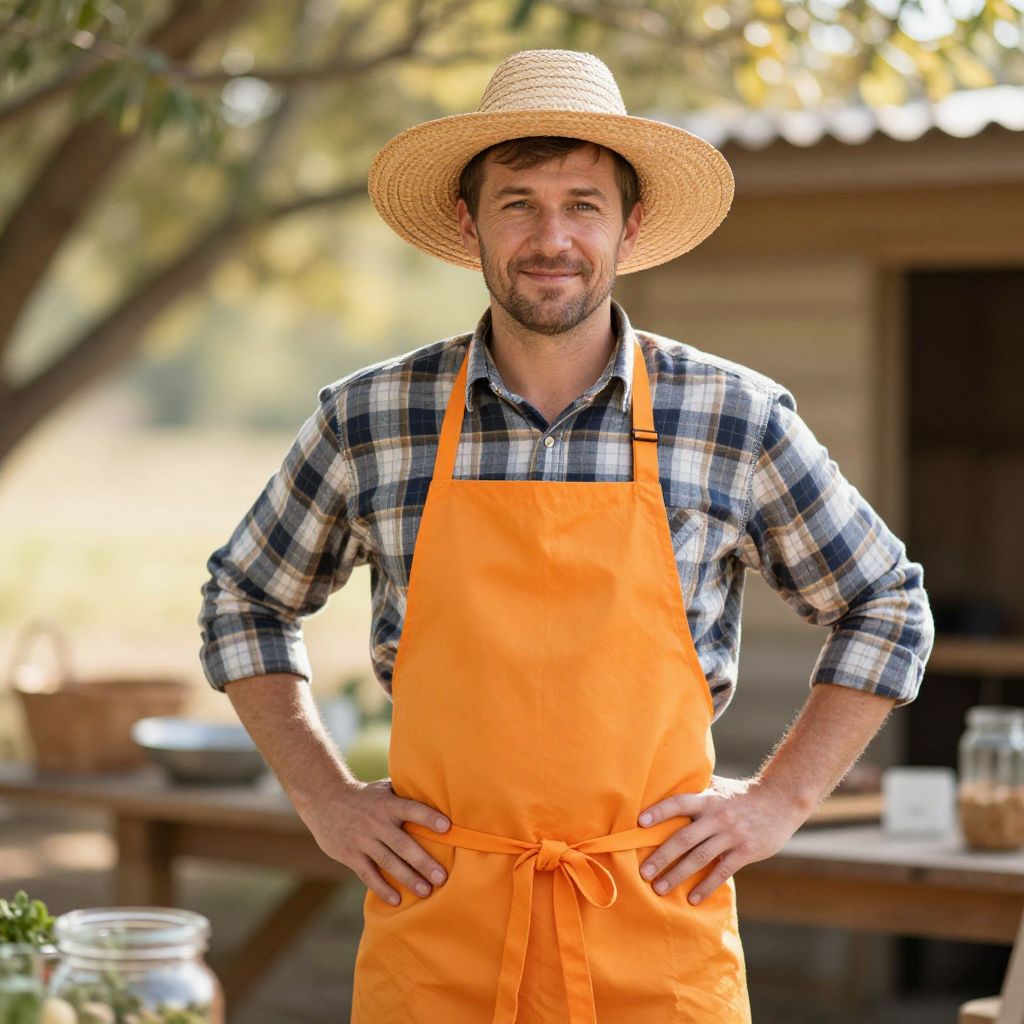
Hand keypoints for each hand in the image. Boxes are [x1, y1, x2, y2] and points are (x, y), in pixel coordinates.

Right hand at [301, 777, 451, 905]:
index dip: (428, 817)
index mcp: (388, 804)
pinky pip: (368, 875)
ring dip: (408, 878)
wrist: (324, 800)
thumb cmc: (364, 796)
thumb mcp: (383, 789)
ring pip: (388, 862)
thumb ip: (405, 794)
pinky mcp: (350, 855)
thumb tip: (437, 793)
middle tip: (442, 877)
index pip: (411, 809)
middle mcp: (376, 822)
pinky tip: (396, 900)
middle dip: (423, 862)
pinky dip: (382, 888)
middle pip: (402, 844)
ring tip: (426, 891)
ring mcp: (362, 840)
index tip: (447, 828)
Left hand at [636, 775, 806, 904]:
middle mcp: (717, 817)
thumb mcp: (718, 786)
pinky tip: (692, 899)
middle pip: (684, 837)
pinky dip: (706, 887)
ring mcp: (731, 835)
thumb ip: (696, 790)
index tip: (639, 823)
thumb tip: (664, 785)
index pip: (679, 803)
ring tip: (659, 888)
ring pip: (700, 858)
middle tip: (643, 873)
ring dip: (678, 875)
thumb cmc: (741, 794)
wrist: (780, 801)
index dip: (659, 811)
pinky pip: (722, 872)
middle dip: (662, 856)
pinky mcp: (745, 851)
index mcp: (708, 799)